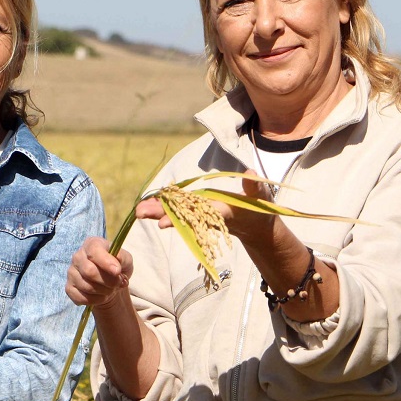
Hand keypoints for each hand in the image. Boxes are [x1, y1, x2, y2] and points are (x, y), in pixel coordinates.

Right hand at [66, 236, 133, 311]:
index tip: (117, 272)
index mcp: (92, 244)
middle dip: (108, 281)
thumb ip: (123, 258)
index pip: (94, 251)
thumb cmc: (117, 267)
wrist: (110, 283)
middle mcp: (78, 257)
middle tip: (118, 283)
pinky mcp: (69, 288)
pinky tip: (101, 296)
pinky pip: (81, 298)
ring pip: (86, 287)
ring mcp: (71, 272)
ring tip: (111, 289)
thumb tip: (117, 259)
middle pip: (89, 271)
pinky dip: (95, 300)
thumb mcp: (126, 260)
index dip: (106, 262)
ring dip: (104, 292)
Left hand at [138, 170, 276, 244]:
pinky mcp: (200, 213)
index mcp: (223, 212)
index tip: (161, 225)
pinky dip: (165, 209)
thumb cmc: (260, 210)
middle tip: (139, 214)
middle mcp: (209, 216)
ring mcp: (203, 216)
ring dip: (158, 212)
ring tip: (138, 211)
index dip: (181, 219)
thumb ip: (255, 186)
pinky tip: (148, 206)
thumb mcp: (261, 198)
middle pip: (182, 215)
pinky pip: (180, 211)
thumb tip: (249, 172)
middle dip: (161, 215)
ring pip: (178, 214)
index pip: (199, 215)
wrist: (256, 228)